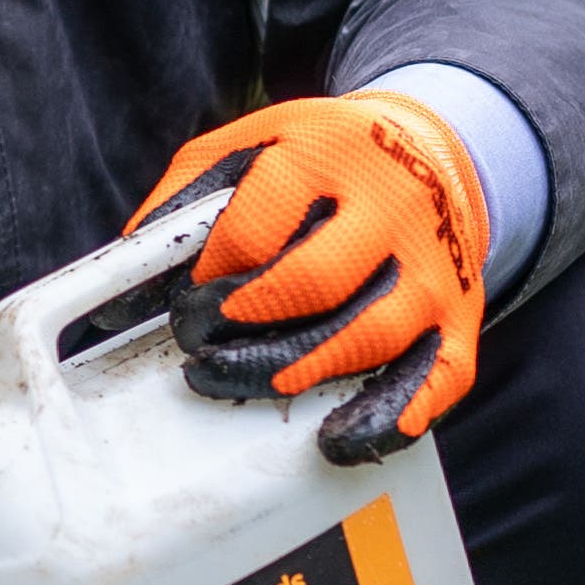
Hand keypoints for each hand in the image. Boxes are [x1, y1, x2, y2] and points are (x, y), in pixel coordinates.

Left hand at [128, 90, 493, 463]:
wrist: (432, 150)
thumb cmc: (318, 161)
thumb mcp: (250, 145)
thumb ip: (185, 204)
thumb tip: (123, 292)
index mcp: (330, 154)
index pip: (259, 223)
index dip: (211, 273)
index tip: (185, 301)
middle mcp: (392, 207)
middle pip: (314, 281)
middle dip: (246, 323)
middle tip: (199, 346)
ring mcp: (432, 266)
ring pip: (371, 335)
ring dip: (299, 373)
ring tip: (243, 387)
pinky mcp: (461, 316)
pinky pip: (439, 376)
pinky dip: (393, 415)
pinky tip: (340, 439)